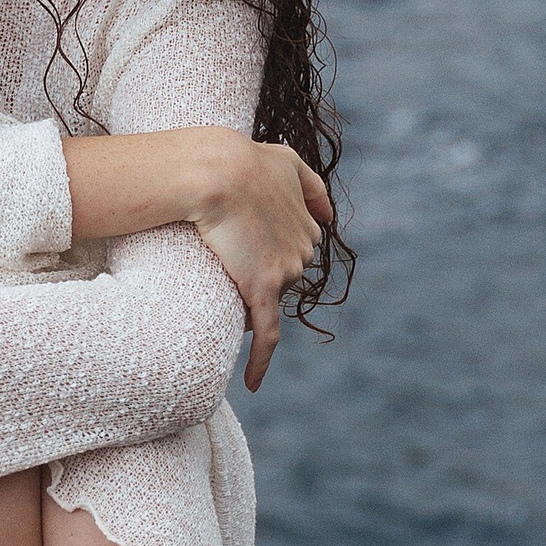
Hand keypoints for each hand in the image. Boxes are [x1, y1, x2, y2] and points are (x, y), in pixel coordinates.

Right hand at [189, 143, 333, 390]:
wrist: (218, 170)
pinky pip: (266, 335)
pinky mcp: (263, 288)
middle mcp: (303, 252)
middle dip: (256, 274)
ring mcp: (285, 272)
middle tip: (224, 256)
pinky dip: (260, 362)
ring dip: (243, 299)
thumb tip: (330, 216)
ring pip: (265, 300)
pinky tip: (253, 385)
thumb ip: (311, 185)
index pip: (292, 253)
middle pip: (280, 278)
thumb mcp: (287, 161)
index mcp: (309, 227)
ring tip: (215, 277)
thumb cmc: (245, 160)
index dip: (266, 252)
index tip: (243, 246)